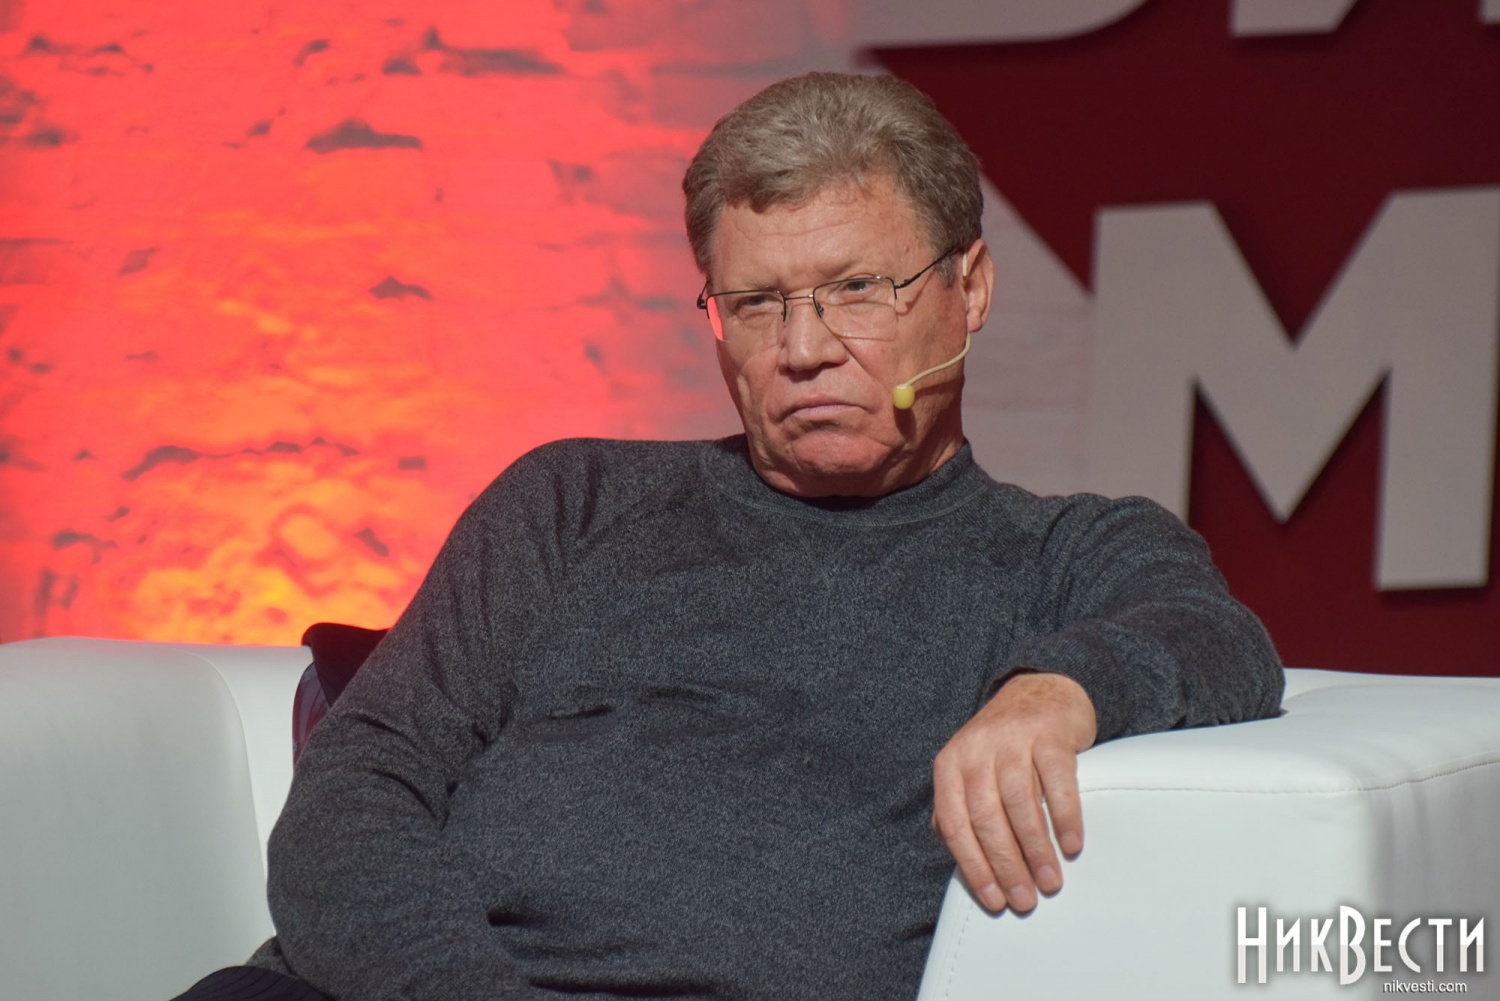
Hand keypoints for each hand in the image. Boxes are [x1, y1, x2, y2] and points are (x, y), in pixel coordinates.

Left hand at [930, 671, 1097, 913]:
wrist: (1040, 692)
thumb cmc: (1004, 747)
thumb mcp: (970, 770)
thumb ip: (960, 809)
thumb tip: (960, 860)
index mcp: (950, 765)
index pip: (954, 823)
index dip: (973, 866)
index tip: (994, 900)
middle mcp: (976, 750)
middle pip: (986, 817)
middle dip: (1006, 865)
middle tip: (1025, 899)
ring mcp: (1012, 739)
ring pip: (1020, 803)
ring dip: (1036, 849)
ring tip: (1050, 881)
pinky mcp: (1049, 734)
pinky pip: (1057, 782)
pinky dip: (1065, 817)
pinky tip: (1072, 845)